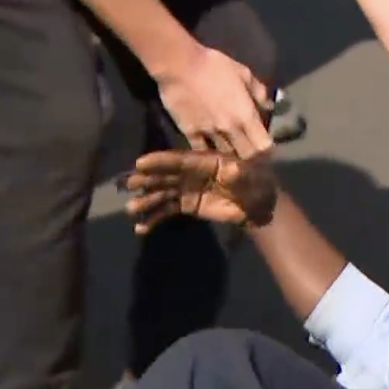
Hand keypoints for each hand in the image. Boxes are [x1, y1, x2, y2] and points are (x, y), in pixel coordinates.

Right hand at [122, 150, 278, 232]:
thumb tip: (231, 171)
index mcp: (206, 161)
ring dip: (147, 200)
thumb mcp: (252, 178)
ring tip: (132, 209)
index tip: (140, 163)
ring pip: (163, 193)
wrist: (258, 206)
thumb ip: (240, 176)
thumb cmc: (257, 184)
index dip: (161, 161)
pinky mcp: (186, 205)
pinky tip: (141, 228)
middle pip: (166, 175)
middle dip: (148, 179)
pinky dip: (154, 218)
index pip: (180, 160)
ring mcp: (187, 189)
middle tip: (130, 185)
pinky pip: (167, 210)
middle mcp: (191, 173)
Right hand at [155, 44, 273, 158]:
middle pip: (246, 156)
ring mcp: (209, 133)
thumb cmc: (214, 65)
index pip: (263, 146)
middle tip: (249, 150)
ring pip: (225, 156)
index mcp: (245, 116)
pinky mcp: (190, 133)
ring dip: (230, 155)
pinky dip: (209, 152)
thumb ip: (258, 92)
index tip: (267, 146)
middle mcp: (230, 130)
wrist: (179, 65)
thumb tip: (270, 107)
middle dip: (251, 157)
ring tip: (231, 150)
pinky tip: (211, 149)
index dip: (267, 150)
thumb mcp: (243, 73)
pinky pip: (202, 151)